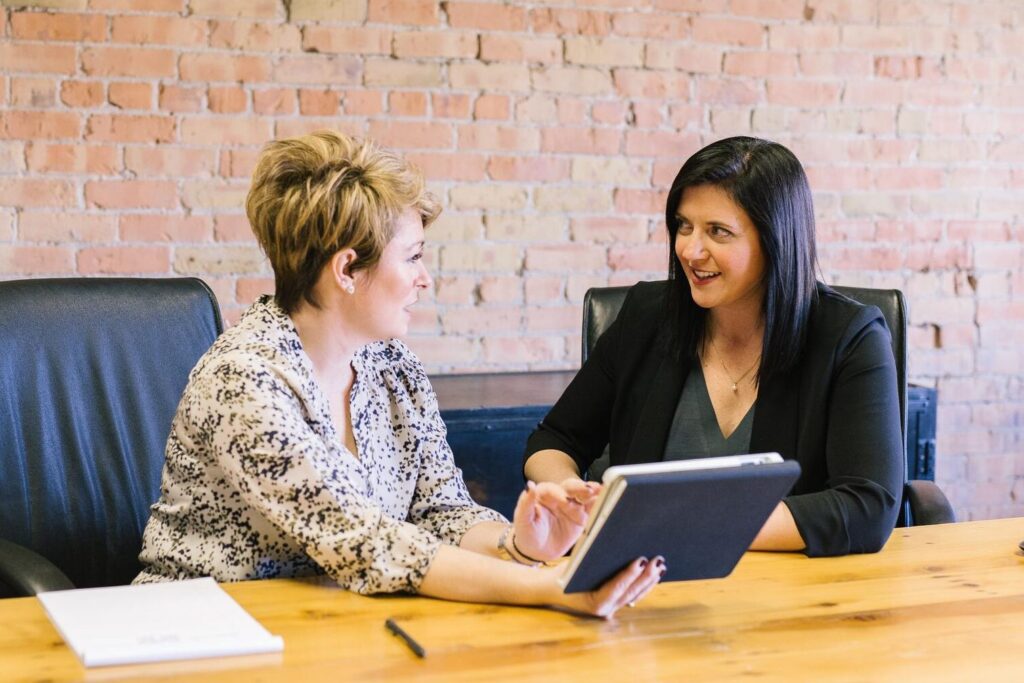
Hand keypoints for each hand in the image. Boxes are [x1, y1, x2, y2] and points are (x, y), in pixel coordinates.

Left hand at [512, 479, 601, 562]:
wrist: (537, 552)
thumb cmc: (527, 534)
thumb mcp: (523, 520)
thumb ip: (526, 503)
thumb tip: (530, 485)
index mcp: (543, 495)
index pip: (551, 489)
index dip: (558, 493)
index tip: (564, 500)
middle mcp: (559, 497)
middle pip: (570, 487)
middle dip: (579, 488)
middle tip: (588, 490)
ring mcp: (572, 506)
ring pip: (583, 495)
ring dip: (593, 492)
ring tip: (602, 490)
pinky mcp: (581, 517)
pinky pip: (591, 508)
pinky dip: (600, 503)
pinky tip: (608, 500)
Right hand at [550, 555, 665, 618]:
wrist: (552, 589)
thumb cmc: (562, 575)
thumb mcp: (574, 567)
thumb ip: (592, 560)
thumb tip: (614, 544)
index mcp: (594, 604)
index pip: (615, 588)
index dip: (630, 575)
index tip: (641, 560)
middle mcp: (605, 610)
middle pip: (630, 592)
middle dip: (646, 576)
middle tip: (658, 560)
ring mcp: (612, 608)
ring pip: (635, 595)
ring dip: (649, 581)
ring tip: (660, 565)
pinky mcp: (616, 603)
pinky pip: (633, 595)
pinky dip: (644, 584)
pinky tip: (654, 574)